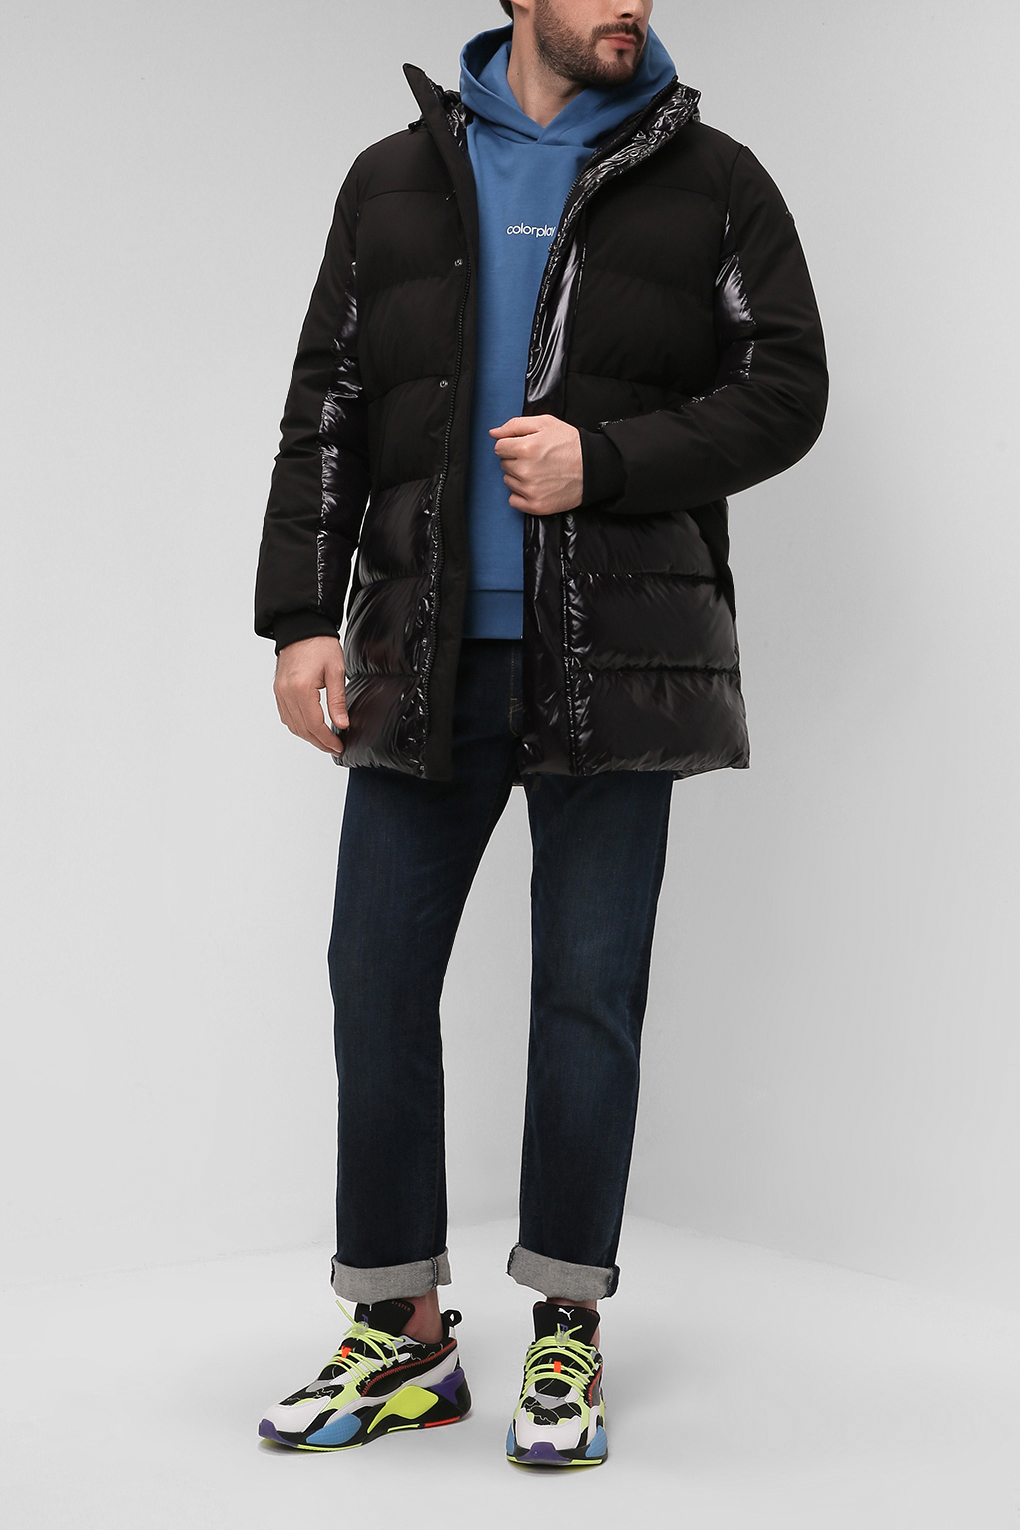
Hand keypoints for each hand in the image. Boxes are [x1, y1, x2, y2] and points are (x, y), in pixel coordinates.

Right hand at [274, 635, 347, 755]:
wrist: (302, 628)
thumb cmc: (320, 645)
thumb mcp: (336, 672)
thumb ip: (337, 701)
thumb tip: (342, 724)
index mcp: (301, 689)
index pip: (314, 725)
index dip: (327, 740)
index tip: (338, 746)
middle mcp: (286, 693)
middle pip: (302, 729)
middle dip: (319, 742)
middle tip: (334, 748)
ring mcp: (280, 692)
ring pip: (292, 725)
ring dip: (308, 736)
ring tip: (324, 740)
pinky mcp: (278, 690)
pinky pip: (286, 715)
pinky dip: (298, 726)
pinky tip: (310, 727)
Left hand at [489, 414, 582, 515]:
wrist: (592, 468)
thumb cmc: (570, 444)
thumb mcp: (545, 424)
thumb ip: (515, 425)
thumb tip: (493, 433)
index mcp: (525, 448)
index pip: (499, 447)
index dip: (511, 444)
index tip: (525, 446)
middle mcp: (525, 470)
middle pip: (504, 464)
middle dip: (516, 460)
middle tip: (536, 458)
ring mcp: (530, 490)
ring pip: (508, 481)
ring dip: (518, 476)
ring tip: (539, 471)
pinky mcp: (535, 505)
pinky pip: (513, 500)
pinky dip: (521, 494)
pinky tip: (536, 486)